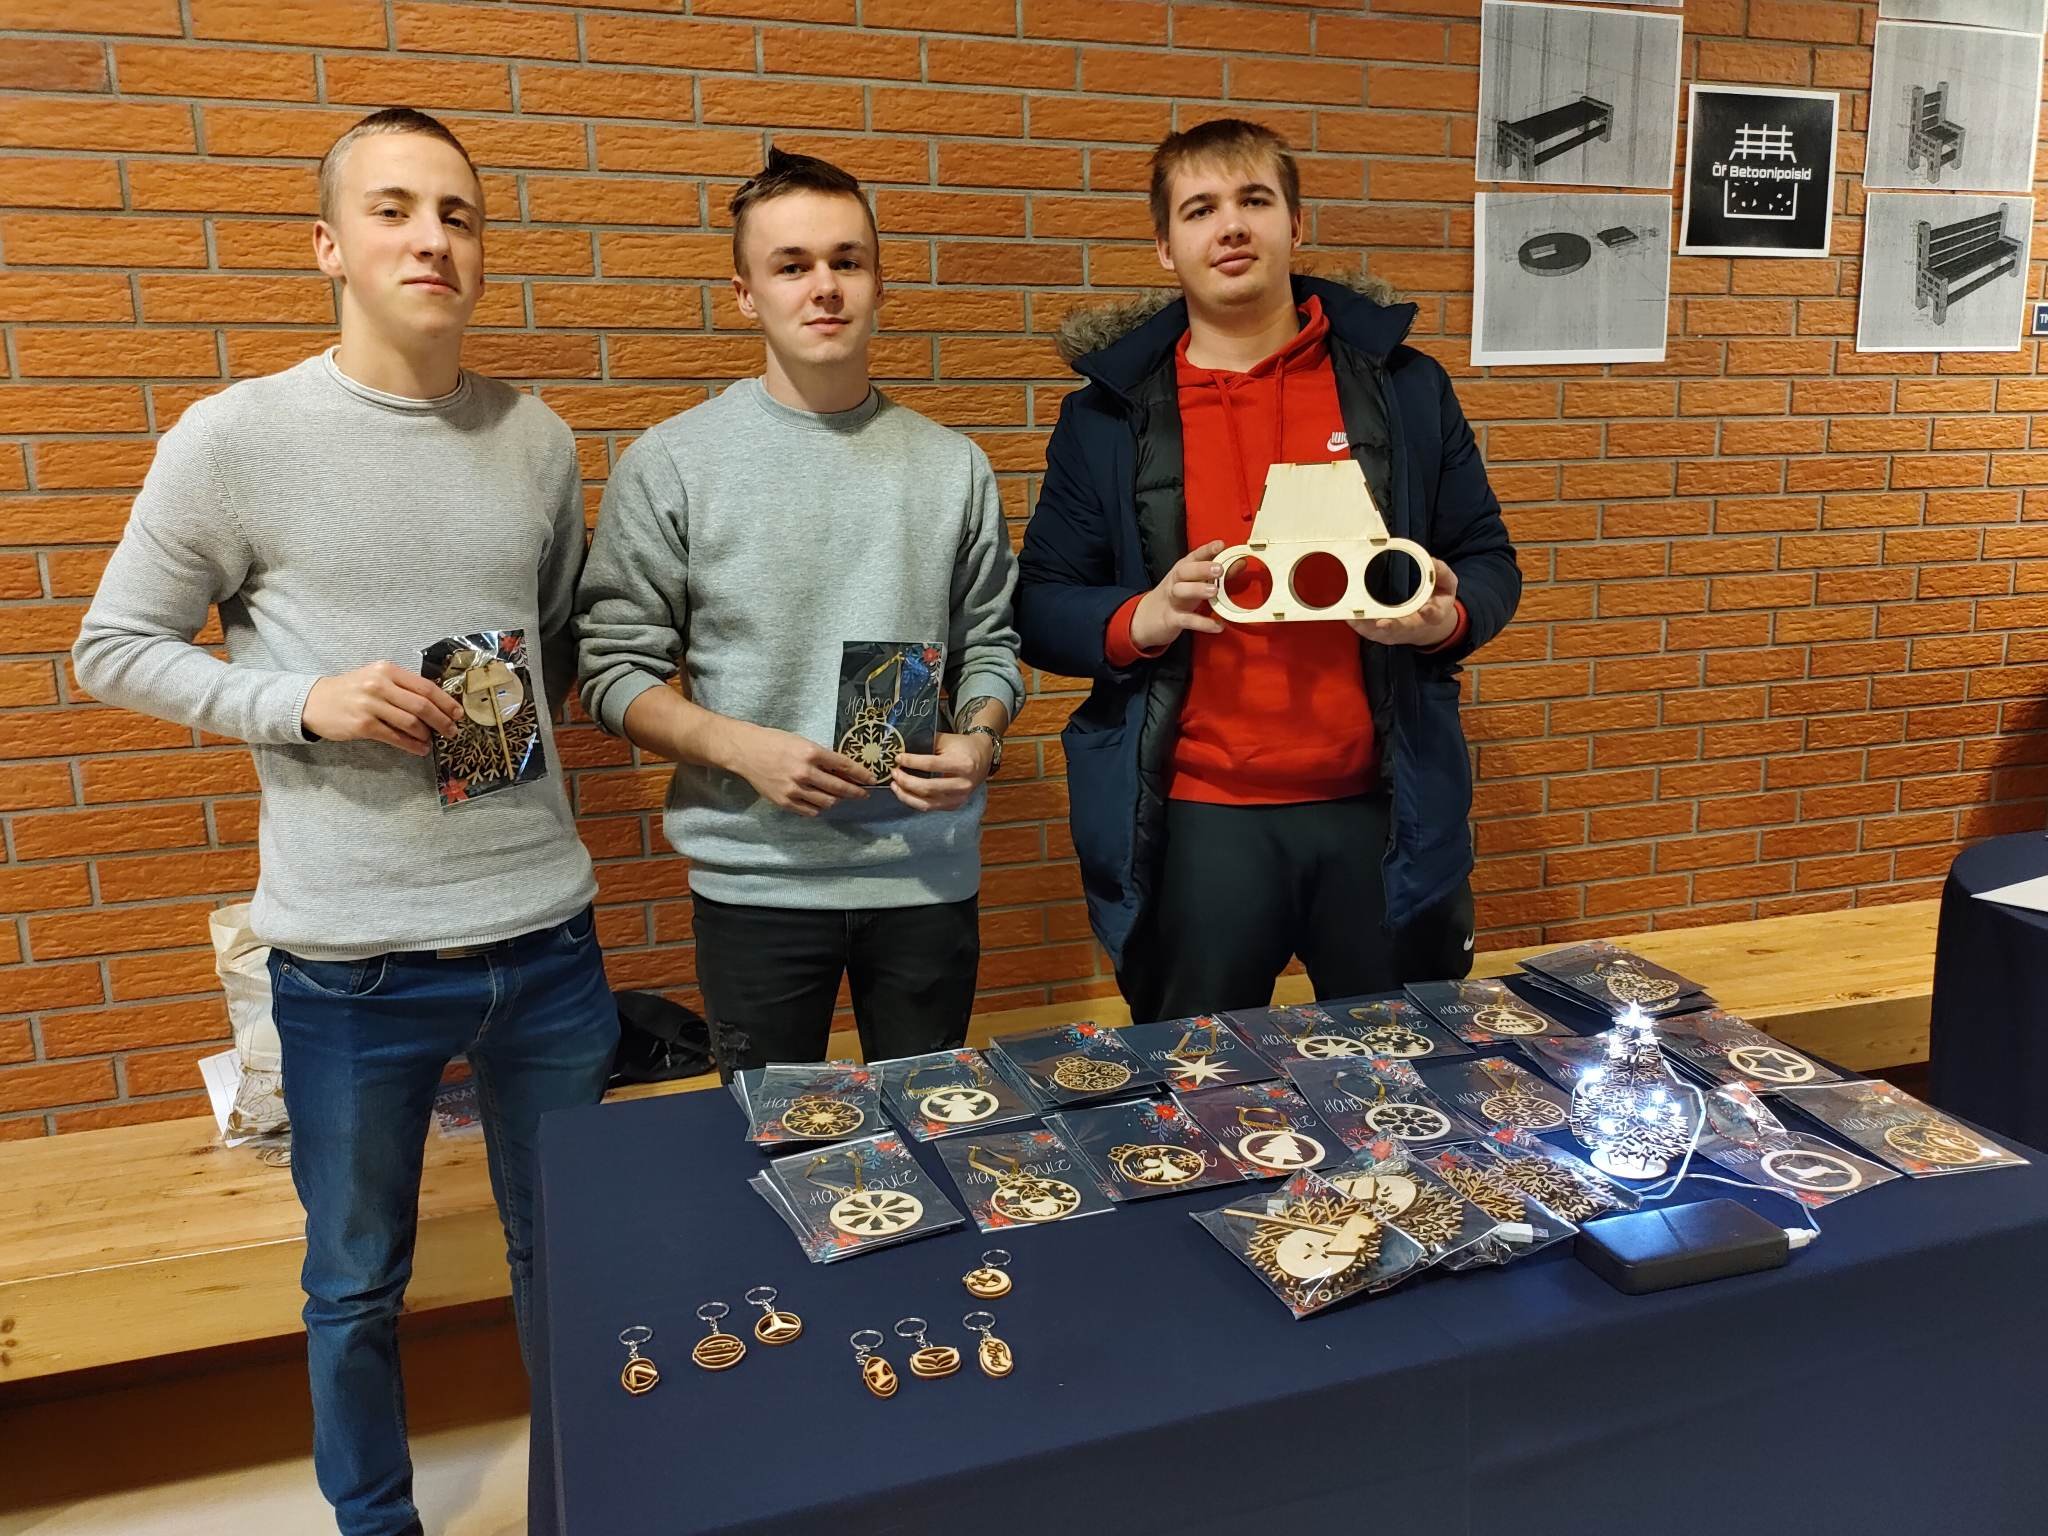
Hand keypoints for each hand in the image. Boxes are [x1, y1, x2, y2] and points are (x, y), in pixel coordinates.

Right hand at [302, 662, 464, 755]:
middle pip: (422, 705)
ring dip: (427, 735)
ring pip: (411, 722)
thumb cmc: (351, 690)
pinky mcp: (363, 725)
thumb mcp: (376, 678)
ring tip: (433, 741)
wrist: (314, 701)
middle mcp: (379, 684)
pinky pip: (395, 737)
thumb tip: (436, 704)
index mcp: (387, 670)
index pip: (425, 686)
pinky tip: (419, 749)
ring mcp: (370, 705)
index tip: (458, 713)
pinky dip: (411, 745)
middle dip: (442, 720)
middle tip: (452, 731)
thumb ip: (402, 686)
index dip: (446, 702)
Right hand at [724, 722, 869, 816]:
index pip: (845, 766)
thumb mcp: (802, 742)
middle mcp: (804, 772)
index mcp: (811, 753)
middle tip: (863, 794)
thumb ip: (822, 757)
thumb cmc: (774, 742)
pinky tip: (820, 802)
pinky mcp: (785, 801)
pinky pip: (810, 811)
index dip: (861, 774)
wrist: (746, 751)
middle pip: (839, 788)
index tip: (871, 779)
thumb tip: (843, 770)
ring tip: (840, 797)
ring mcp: (794, 789)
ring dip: (837, 800)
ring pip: (827, 802)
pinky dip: (819, 807)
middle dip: (855, 792)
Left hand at [889, 732, 993, 812]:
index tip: (898, 758)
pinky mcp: (954, 805)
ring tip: (894, 785)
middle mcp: (963, 784)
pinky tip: (904, 793)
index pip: (931, 764)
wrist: (983, 758)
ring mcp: (959, 798)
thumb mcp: (947, 740)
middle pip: (928, 787)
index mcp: (963, 764)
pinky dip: (913, 801)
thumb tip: (901, 747)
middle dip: (906, 781)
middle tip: (894, 773)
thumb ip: (927, 743)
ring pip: (926, 803)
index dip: (912, 762)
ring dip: (906, 795)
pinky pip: (929, 807)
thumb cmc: (962, 747)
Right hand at [1129, 539, 1227, 650]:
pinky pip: (1186, 620)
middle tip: (1219, 569)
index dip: (1206, 550)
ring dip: (1197, 589)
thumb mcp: (1195, 583)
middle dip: (1201, 568)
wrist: (1146, 619)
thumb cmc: (1177, 598)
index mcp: (1182, 571)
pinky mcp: (1171, 619)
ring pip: (1181, 591)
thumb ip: (1218, 574)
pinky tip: (1218, 625)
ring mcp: (1172, 600)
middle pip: (1184, 571)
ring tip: (1214, 591)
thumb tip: (1240, 562)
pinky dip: (1202, 623)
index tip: (1220, 545)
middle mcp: (1175, 582)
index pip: (1194, 556)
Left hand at [1351, 559, 1459, 647]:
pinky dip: (1358, 625)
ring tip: (1355, 618)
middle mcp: (1412, 626)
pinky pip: (1368, 631)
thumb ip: (1441, 573)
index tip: (1425, 609)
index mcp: (1432, 615)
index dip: (1430, 612)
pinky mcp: (1381, 633)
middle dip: (1392, 627)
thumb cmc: (1435, 601)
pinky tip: (1349, 616)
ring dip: (1367, 627)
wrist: (1425, 624)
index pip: (1434, 615)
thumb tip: (1432, 562)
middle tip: (1382, 623)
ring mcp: (1395, 632)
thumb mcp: (1446, 585)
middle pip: (1402, 629)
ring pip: (1380, 633)